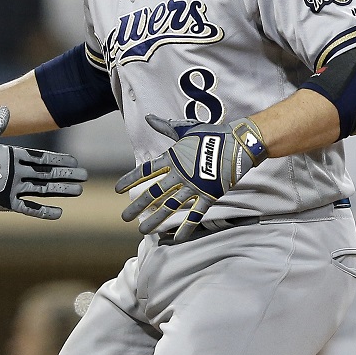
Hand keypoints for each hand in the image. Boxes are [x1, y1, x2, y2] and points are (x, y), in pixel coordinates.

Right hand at [0, 108, 87, 218]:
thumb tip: (6, 109)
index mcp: (11, 156)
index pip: (41, 158)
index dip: (59, 159)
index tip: (75, 162)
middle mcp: (16, 172)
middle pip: (47, 173)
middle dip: (67, 174)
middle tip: (85, 176)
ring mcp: (12, 189)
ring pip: (43, 190)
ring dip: (62, 190)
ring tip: (78, 190)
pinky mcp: (6, 204)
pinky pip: (29, 209)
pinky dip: (44, 211)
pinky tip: (59, 212)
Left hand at [115, 115, 267, 241]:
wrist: (238, 143)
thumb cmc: (211, 134)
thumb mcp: (185, 129)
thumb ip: (165, 126)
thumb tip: (149, 117)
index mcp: (172, 158)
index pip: (145, 171)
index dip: (130, 180)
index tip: (117, 190)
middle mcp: (179, 174)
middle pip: (153, 193)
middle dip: (137, 206)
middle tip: (124, 217)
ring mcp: (194, 186)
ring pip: (170, 207)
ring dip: (156, 219)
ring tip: (142, 230)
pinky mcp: (209, 195)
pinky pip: (196, 214)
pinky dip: (186, 226)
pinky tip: (176, 238)